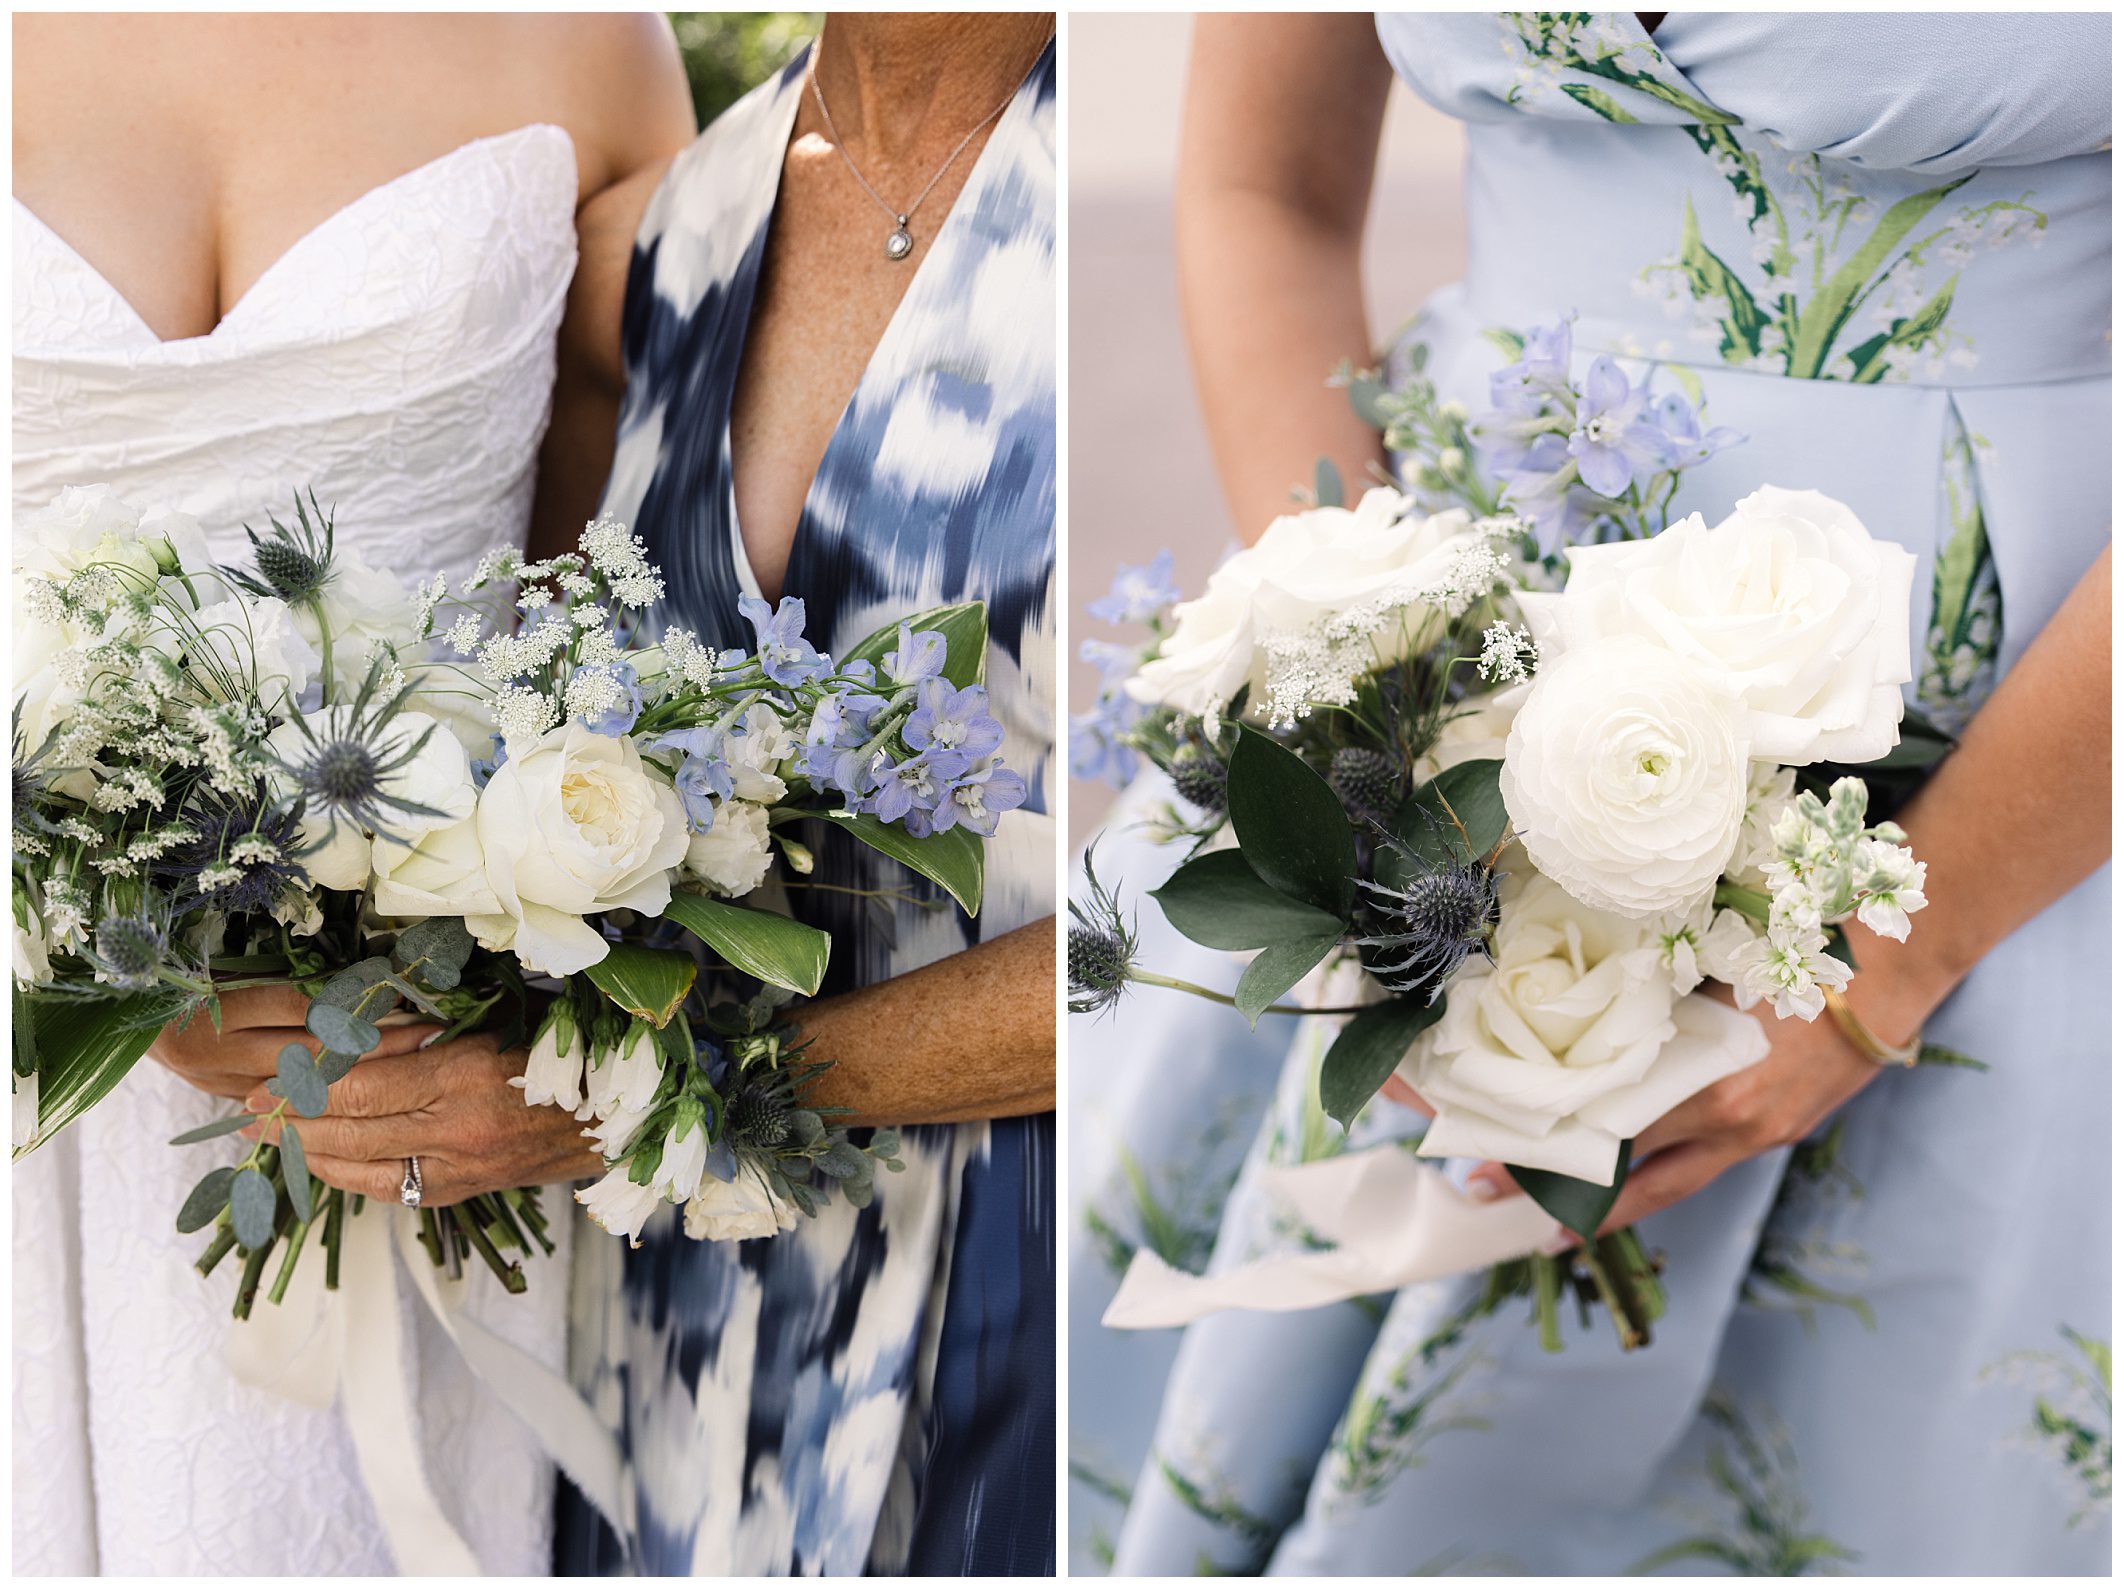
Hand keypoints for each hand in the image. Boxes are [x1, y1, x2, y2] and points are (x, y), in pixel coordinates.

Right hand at [152, 984, 437, 1101]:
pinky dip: (326, 1096)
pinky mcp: (219, 1098)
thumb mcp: (232, 958)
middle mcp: (216, 1048)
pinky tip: (370, 1092)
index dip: (359, 1001)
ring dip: (360, 1076)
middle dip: (376, 1045)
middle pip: (311, 1052)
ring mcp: (215, 1080)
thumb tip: (363, 975)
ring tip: (412, 1062)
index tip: (408, 994)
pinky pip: (281, 1104)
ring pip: (301, 1086)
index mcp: (218, 1002)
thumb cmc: (185, 965)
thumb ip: (288, 974)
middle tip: (428, 1033)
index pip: (304, 1006)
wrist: (123, 1006)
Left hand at [244, 1031, 603, 1206]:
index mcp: (466, 1076)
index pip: (363, 1088)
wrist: (618, 1116)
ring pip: (364, 1169)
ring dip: (308, 1154)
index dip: (305, 1088)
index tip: (265, 1079)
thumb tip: (351, 1032)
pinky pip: (392, 1189)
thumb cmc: (561, 1052)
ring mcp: (462, 1168)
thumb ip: (428, 1032)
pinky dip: (349, 1176)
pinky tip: (322, 1162)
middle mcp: (459, 1130)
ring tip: (268, 1139)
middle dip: (291, 1123)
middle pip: (352, 1131)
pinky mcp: (466, 1190)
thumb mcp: (496, 1022)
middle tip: (244, 1112)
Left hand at [1463, 1001, 1882, 1235]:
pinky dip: (1663, 1169)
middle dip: (1567, 1201)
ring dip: (1614, 1196)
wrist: (1891, 971)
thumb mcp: (1710, 980)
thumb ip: (1653, 1016)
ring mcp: (1761, 1136)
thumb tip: (1579, 1028)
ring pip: (1672, 1183)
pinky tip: (1627, 1175)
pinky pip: (1707, 1162)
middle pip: (1637, 1182)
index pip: (1613, 1140)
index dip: (1554, 1160)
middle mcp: (1735, 1126)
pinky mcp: (1780, 1133)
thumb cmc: (1791, 959)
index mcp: (1712, 1089)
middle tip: (1496, 1200)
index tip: (1495, 1174)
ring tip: (1553, 1209)